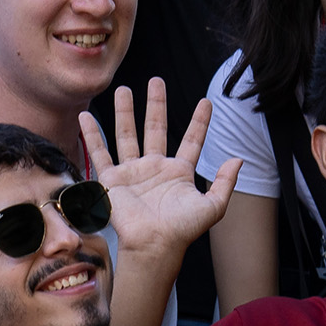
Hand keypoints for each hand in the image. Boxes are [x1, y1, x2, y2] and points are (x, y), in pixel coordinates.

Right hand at [80, 80, 237, 273]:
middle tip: (157, 81)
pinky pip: (100, 152)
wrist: (154, 244)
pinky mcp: (112, 180)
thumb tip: (239, 159)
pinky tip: (86, 115)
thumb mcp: (213, 206)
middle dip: (156, 104)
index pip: (191, 140)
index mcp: (178, 172)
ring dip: (125, 111)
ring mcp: (132, 172)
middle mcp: (155, 168)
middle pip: (155, 128)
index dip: (199, 122)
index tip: (206, 102)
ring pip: (127, 134)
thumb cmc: (182, 230)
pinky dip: (92, 134)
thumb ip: (225, 182)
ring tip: (124, 88)